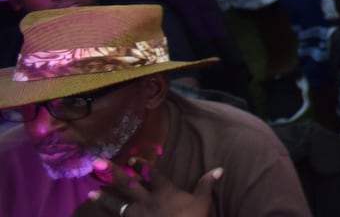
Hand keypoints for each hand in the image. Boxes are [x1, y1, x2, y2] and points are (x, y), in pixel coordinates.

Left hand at [91, 155, 221, 216]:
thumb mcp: (203, 202)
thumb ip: (206, 184)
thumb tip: (219, 168)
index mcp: (165, 191)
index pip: (153, 174)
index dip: (143, 165)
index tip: (132, 158)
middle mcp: (147, 201)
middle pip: (128, 184)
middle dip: (113, 174)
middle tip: (98, 164)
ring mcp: (138, 216)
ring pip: (118, 204)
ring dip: (104, 198)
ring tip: (91, 192)